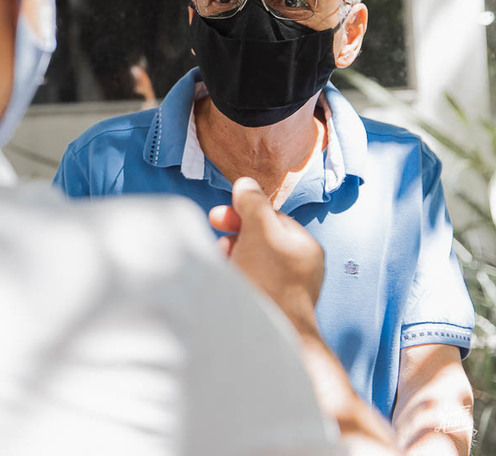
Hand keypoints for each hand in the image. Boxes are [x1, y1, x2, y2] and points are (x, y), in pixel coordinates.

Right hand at [209, 177, 324, 334]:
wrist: (270, 338)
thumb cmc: (269, 281)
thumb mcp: (260, 231)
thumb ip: (253, 203)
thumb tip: (246, 183)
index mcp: (305, 247)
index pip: (271, 217)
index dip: (244, 212)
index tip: (219, 215)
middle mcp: (298, 268)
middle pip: (258, 238)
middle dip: (233, 235)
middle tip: (217, 237)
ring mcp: (283, 289)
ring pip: (249, 260)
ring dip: (230, 255)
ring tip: (221, 262)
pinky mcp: (267, 306)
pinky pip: (246, 281)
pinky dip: (232, 275)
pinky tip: (224, 280)